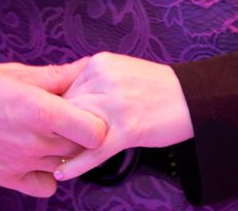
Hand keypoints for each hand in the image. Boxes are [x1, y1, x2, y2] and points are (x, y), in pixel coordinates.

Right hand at [0, 62, 106, 196]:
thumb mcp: (16, 72)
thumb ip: (55, 76)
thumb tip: (83, 69)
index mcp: (42, 111)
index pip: (95, 132)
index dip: (98, 122)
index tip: (89, 112)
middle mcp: (36, 142)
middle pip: (82, 148)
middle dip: (82, 134)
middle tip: (70, 119)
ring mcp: (23, 163)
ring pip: (66, 166)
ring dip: (65, 152)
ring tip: (51, 135)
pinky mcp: (8, 178)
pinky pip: (46, 186)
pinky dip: (48, 175)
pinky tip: (40, 158)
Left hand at [53, 54, 192, 181]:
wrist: (193, 97)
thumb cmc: (157, 88)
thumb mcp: (120, 70)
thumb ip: (93, 81)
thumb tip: (65, 100)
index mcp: (99, 63)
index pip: (64, 88)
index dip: (54, 110)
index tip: (45, 124)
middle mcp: (103, 80)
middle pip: (65, 108)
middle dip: (56, 129)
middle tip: (44, 146)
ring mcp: (115, 105)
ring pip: (76, 129)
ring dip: (62, 146)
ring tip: (48, 160)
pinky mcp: (127, 129)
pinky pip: (94, 151)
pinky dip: (76, 165)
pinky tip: (62, 173)